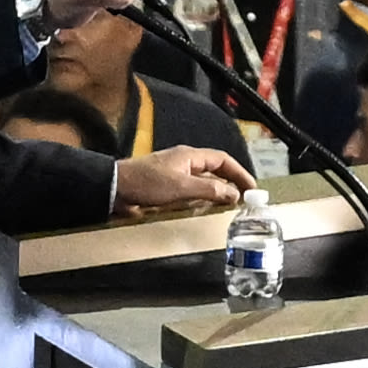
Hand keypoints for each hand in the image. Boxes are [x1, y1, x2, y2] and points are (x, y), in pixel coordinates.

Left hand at [116, 144, 249, 216]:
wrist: (115, 188)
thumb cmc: (147, 183)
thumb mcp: (181, 187)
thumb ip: (209, 190)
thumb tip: (233, 194)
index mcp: (190, 156)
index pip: (223, 160)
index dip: (239, 173)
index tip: (252, 188)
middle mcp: (185, 163)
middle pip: (215, 171)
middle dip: (231, 184)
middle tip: (244, 200)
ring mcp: (175, 175)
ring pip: (204, 182)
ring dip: (217, 193)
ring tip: (228, 208)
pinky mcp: (166, 187)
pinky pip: (192, 192)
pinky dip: (202, 200)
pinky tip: (205, 211)